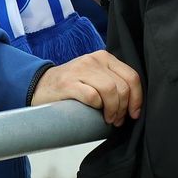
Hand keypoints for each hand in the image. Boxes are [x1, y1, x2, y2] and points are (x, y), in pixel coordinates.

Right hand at [28, 50, 142, 125]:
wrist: (40, 86)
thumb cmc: (72, 85)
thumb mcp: (95, 76)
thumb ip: (112, 81)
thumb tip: (133, 103)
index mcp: (104, 57)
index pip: (131, 76)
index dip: (137, 98)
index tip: (134, 114)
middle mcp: (93, 60)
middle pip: (121, 86)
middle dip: (123, 108)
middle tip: (117, 120)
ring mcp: (80, 70)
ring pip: (110, 90)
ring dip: (113, 110)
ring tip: (108, 119)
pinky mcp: (68, 83)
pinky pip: (92, 96)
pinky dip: (97, 106)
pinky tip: (94, 112)